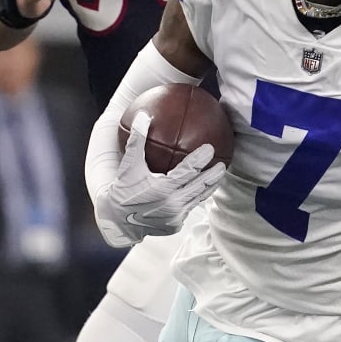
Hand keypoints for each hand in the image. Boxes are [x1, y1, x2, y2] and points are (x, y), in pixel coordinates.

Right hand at [94, 112, 226, 247]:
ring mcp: (175, 216)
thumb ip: (137, 140)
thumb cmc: (123, 190)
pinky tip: (202, 190)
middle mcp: (172, 203)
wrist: (117, 222)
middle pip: (200, 186)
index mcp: (163, 188)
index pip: (188, 170)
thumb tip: (144, 116)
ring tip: (219, 175)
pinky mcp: (176, 225)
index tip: (210, 148)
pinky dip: (197, 198)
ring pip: (198, 199)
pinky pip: (190, 209)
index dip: (201, 159)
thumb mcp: (128, 165)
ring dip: (210, 187)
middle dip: (213, 174)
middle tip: (222, 163)